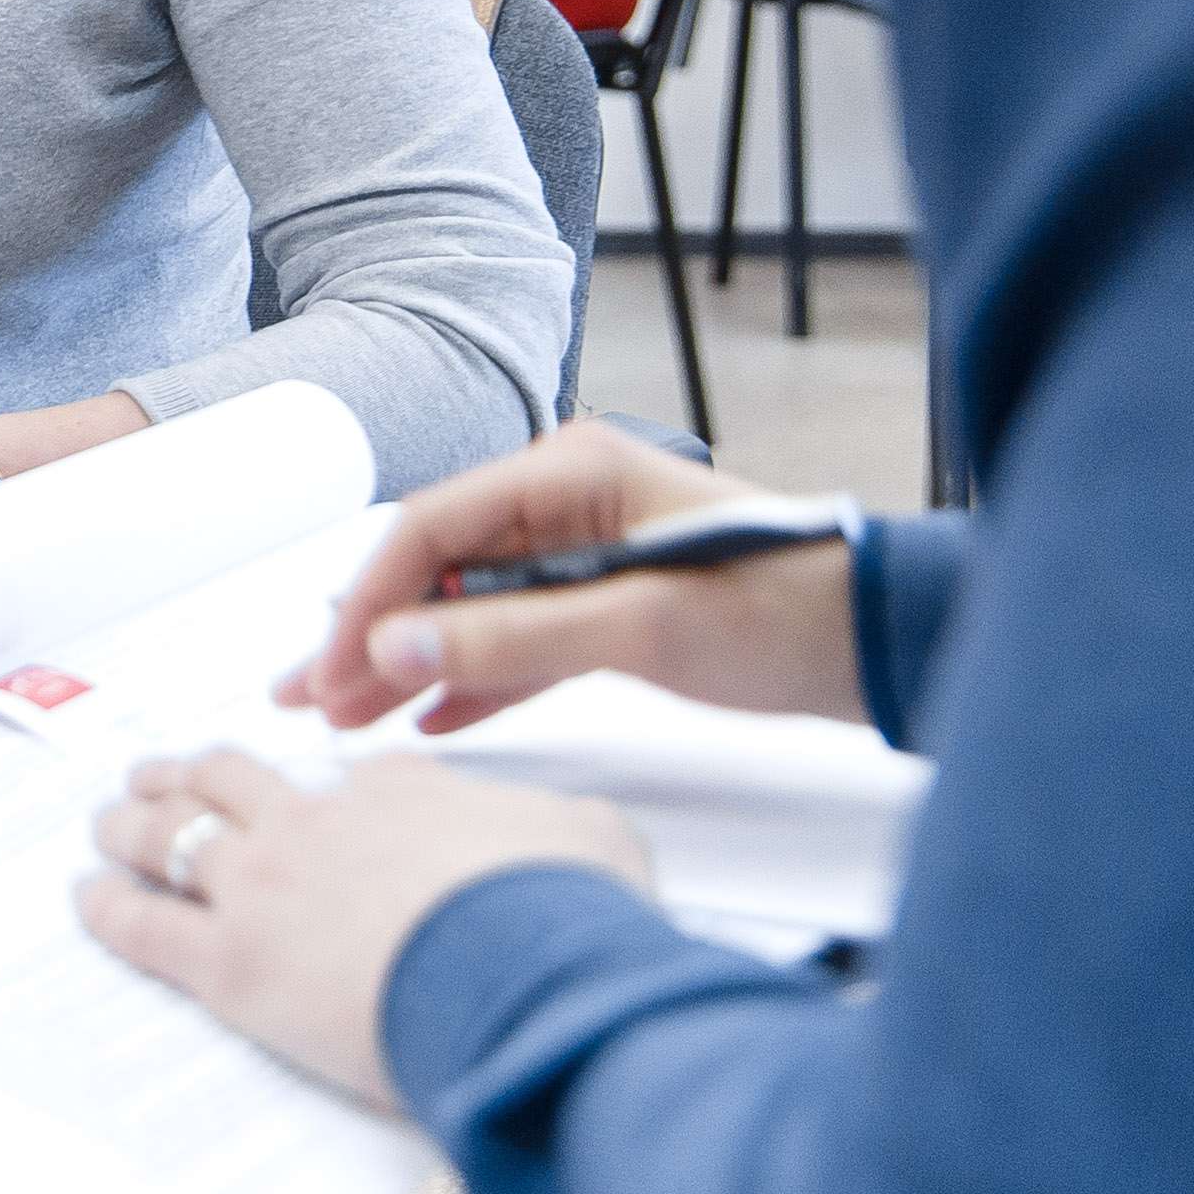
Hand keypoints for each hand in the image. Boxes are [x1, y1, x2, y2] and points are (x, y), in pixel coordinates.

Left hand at [80, 749, 649, 1109]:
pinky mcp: (232, 961)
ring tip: (107, 820)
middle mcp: (319, 822)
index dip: (325, 786)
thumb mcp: (595, 842)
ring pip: (173, 833)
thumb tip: (572, 835)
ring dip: (133, 822)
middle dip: (192, 772)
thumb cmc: (565, 912)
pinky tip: (85, 898)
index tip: (316, 793)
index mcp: (404, 792)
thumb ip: (564, 827)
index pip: (353, 777)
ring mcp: (266, 885)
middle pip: (233, 780)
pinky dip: (108, 908)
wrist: (519, 969)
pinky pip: (147, 925)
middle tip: (162, 772)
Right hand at [279, 420, 864, 736]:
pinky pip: (516, 642)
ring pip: (469, 611)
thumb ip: (509, 635)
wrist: (888, 642)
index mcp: (572, 472)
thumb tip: (391, 649)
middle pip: (438, 568)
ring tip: (341, 719)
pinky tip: (422, 721)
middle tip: (304, 698)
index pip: (432, 528)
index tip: (330, 668)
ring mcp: (587, 556)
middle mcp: (568, 503)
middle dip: (369, 635)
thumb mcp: (640, 625)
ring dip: (409, 664)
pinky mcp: (610, 609)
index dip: (368, 600)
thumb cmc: (788, 610)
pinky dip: (469, 681)